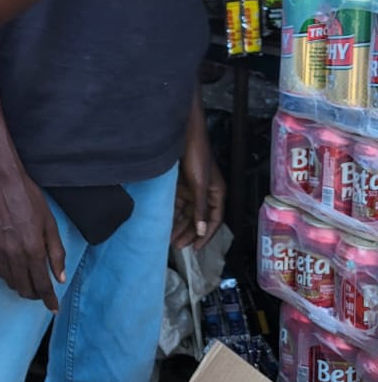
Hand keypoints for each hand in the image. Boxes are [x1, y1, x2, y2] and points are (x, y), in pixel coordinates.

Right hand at [0, 159, 65, 310]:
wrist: (2, 183)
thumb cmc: (30, 200)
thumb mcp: (50, 224)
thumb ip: (56, 252)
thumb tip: (60, 278)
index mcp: (33, 249)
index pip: (42, 285)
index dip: (49, 300)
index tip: (55, 309)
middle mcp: (14, 255)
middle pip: (25, 289)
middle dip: (36, 295)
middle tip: (44, 293)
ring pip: (11, 283)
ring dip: (22, 287)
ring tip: (31, 281)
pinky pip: (0, 272)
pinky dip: (10, 277)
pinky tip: (17, 270)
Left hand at [173, 110, 225, 250]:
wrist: (184, 134)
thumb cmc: (197, 155)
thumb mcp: (199, 184)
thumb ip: (200, 208)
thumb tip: (201, 230)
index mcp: (217, 193)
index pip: (214, 220)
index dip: (205, 235)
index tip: (195, 247)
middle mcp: (206, 193)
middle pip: (198, 218)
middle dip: (189, 232)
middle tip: (178, 246)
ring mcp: (192, 188)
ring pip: (186, 212)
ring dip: (178, 224)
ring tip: (169, 237)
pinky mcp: (180, 184)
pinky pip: (177, 203)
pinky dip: (172, 212)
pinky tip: (164, 222)